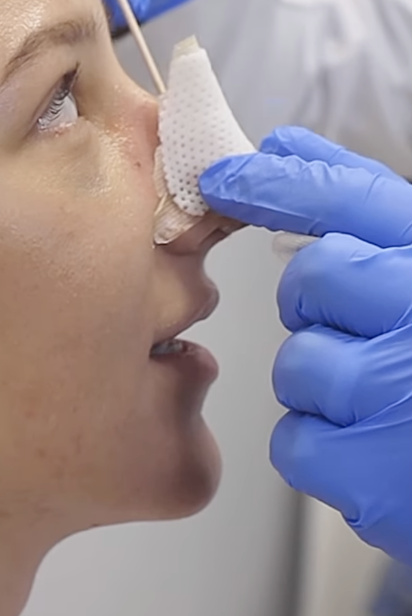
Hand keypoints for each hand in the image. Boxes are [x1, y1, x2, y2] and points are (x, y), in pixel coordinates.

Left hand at [200, 125, 411, 564]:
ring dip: (321, 385)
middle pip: (315, 278)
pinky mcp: (374, 471)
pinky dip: (322, 449)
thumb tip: (284, 145)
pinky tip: (371, 451)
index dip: (280, 183)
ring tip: (381, 405)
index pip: (357, 199)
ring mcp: (400, 393)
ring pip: (300, 363)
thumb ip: (369, 216)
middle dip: (314, 304)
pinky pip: (297, 440)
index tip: (221, 178)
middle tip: (359, 331)